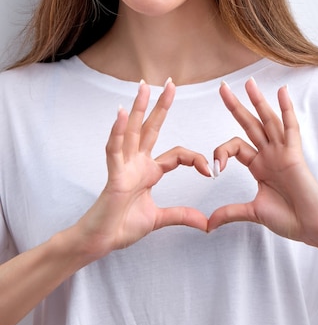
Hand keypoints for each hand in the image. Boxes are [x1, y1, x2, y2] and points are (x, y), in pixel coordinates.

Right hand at [77, 81, 209, 257]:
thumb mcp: (159, 219)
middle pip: (151, 128)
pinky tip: (120, 114)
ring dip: (138, 108)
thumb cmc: (122, 226)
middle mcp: (136, 162)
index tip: (209, 171)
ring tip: (144, 87)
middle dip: (161, 105)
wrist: (101, 242)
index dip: (194, 159)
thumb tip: (205, 223)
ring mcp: (124, 166)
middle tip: (171, 83)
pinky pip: (114, 149)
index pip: (176, 155)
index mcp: (149, 171)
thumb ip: (181, 216)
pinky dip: (117, 131)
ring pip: (132, 131)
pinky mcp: (113, 175)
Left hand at [208, 79, 317, 244]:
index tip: (214, 170)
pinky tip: (282, 91)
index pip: (235, 146)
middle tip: (222, 86)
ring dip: (257, 101)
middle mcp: (269, 154)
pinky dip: (286, 109)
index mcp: (258, 165)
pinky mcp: (295, 154)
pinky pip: (290, 127)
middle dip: (235, 105)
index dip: (221, 152)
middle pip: (249, 124)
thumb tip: (208, 224)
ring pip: (267, 120)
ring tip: (248, 82)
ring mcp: (282, 152)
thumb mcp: (253, 213)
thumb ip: (230, 213)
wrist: (312, 228)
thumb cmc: (290, 219)